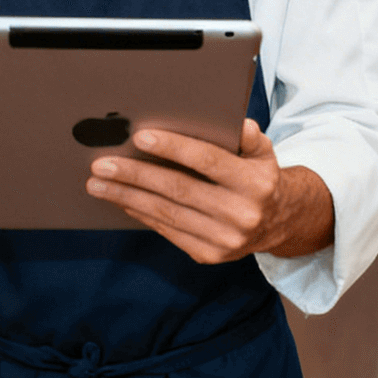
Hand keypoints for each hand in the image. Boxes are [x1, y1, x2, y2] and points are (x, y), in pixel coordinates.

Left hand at [86, 119, 327, 264]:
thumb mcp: (263, 151)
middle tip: (101, 164)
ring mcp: (224, 239)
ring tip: (98, 183)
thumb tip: (233, 122)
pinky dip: (141, 213)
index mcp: (255, 183)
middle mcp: (241, 214)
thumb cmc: (258, 176)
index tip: (139, 137)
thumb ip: (248, 136)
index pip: (208, 161)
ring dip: (127, 196)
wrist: (278, 223)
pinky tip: (122, 198)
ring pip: (167, 213)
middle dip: (135, 174)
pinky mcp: (209, 255)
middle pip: (179, 189)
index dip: (173, 147)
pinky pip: (168, 231)